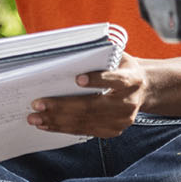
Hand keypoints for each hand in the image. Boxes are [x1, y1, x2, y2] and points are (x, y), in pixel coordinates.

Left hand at [26, 53, 148, 137]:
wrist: (145, 89)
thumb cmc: (123, 68)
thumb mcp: (118, 56)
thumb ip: (100, 54)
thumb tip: (69, 50)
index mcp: (131, 79)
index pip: (115, 80)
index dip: (97, 79)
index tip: (78, 79)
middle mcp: (127, 102)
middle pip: (92, 106)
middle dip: (62, 106)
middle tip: (38, 104)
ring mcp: (121, 120)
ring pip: (85, 122)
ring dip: (57, 120)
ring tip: (35, 118)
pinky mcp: (113, 131)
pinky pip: (85, 131)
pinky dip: (63, 128)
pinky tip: (47, 124)